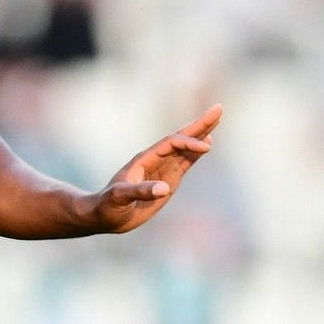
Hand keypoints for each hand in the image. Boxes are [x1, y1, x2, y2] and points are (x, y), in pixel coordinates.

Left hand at [93, 104, 221, 232]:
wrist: (104, 215)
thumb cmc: (108, 205)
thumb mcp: (120, 197)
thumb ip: (140, 191)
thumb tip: (164, 189)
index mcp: (145, 159)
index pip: (170, 144)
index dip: (188, 143)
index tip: (206, 147)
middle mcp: (155, 159)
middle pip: (180, 137)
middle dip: (200, 125)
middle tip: (218, 108)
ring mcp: (163, 168)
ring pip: (186, 147)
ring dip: (202, 134)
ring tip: (217, 118)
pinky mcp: (168, 179)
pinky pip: (186, 162)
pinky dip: (197, 152)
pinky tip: (207, 143)